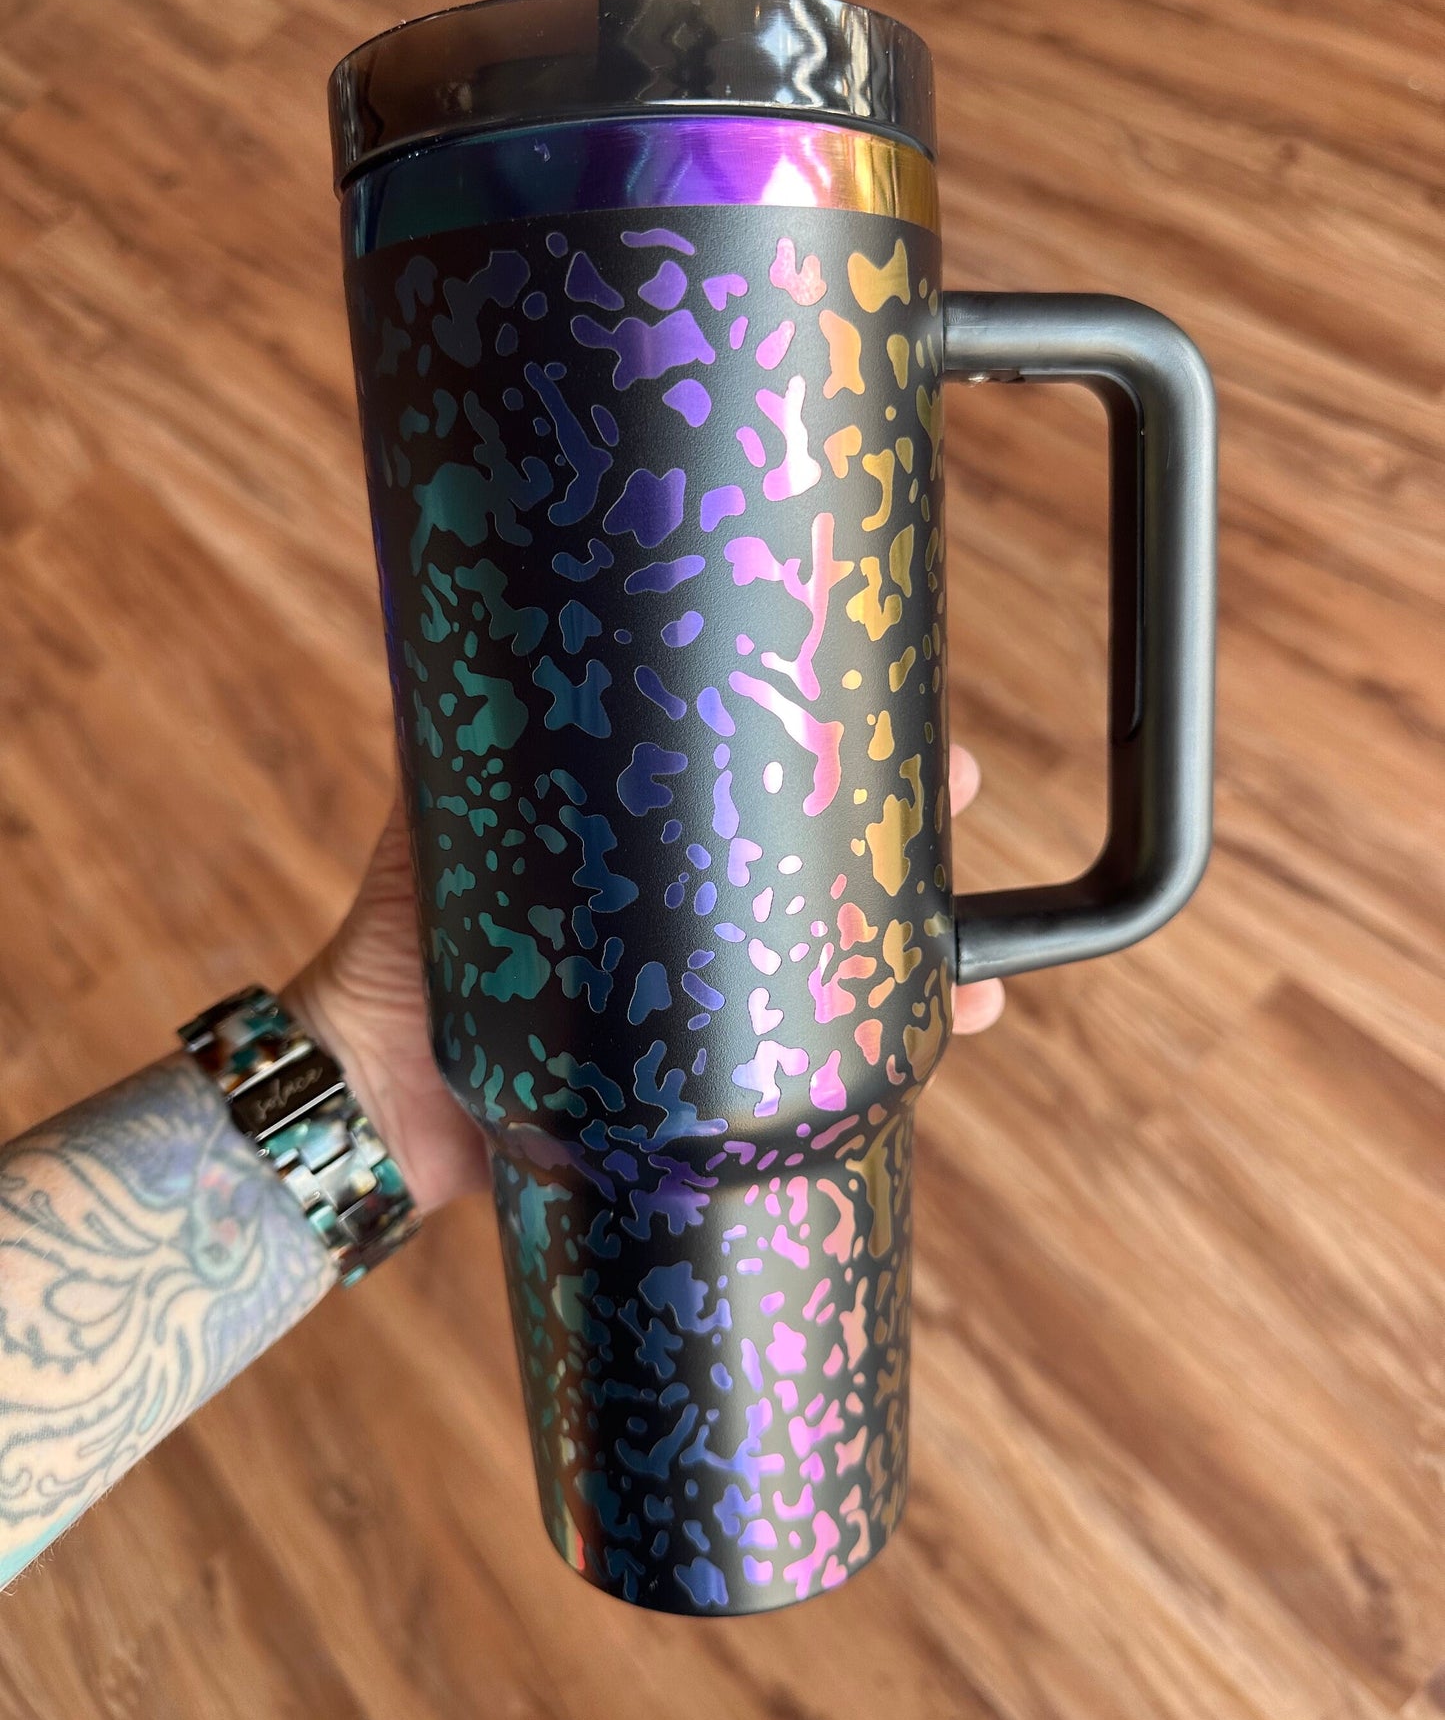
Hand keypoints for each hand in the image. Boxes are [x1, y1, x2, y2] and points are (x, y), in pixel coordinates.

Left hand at [287, 744, 1004, 1214]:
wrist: (381, 1100)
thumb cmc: (401, 957)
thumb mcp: (438, 832)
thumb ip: (458, 742)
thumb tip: (467, 619)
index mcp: (647, 859)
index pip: (751, 786)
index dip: (825, 746)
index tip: (885, 706)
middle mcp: (690, 927)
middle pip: (818, 866)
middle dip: (900, 833)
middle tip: (958, 796)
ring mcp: (710, 1008)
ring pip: (838, 964)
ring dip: (924, 948)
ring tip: (977, 950)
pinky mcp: (715, 1084)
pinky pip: (814, 1060)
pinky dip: (891, 1045)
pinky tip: (953, 1022)